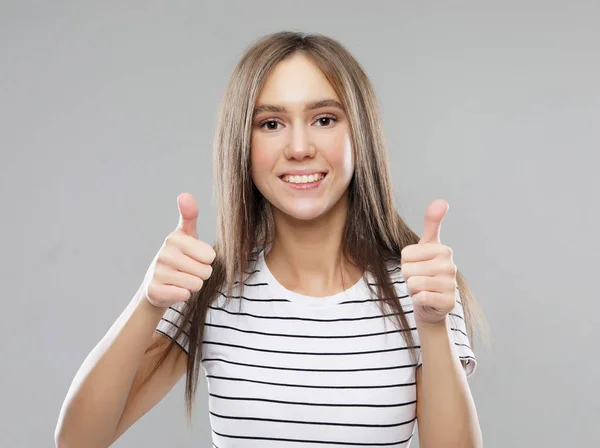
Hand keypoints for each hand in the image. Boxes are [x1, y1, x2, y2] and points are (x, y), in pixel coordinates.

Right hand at [141, 192, 215, 307]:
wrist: (156, 285)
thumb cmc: (179, 257)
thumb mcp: (186, 235)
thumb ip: (189, 215)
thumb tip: (185, 195)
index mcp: (174, 238)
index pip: (210, 255)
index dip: (207, 260)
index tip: (194, 257)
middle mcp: (164, 253)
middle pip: (205, 271)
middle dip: (201, 274)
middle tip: (188, 271)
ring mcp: (157, 272)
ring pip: (195, 284)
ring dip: (192, 285)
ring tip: (181, 280)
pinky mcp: (154, 290)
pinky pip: (183, 295)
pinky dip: (183, 295)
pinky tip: (174, 289)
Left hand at [400, 199, 457, 327]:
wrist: (432, 304)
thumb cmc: (427, 271)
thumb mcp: (427, 246)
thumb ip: (432, 224)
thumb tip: (442, 201)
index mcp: (444, 250)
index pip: (406, 254)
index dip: (406, 263)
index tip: (418, 266)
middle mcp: (450, 266)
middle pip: (407, 269)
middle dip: (409, 277)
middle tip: (420, 280)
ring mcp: (451, 285)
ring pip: (412, 283)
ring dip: (413, 289)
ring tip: (423, 289)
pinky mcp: (448, 302)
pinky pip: (420, 297)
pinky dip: (418, 300)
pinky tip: (427, 299)